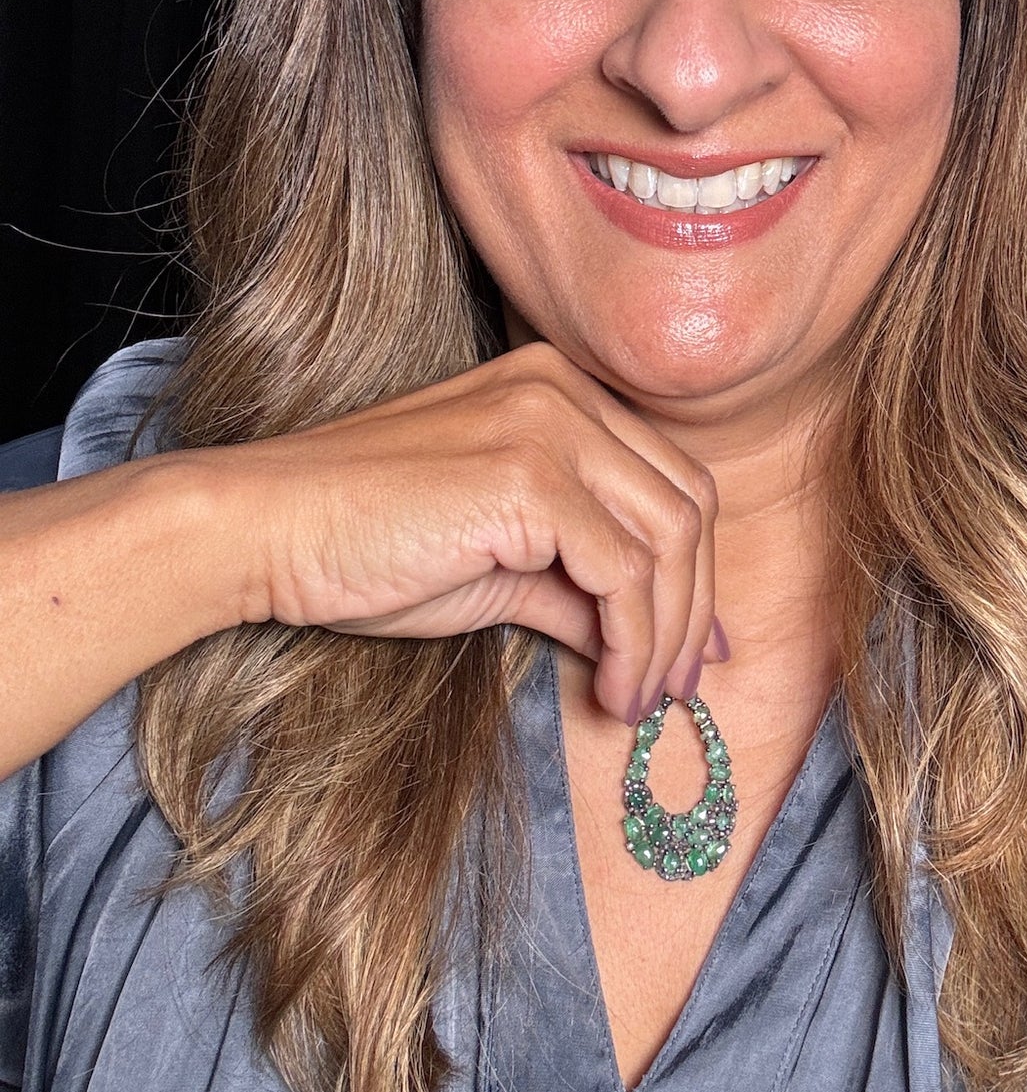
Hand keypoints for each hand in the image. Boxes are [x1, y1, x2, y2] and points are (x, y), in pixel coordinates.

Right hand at [194, 343, 722, 721]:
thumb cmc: (365, 544)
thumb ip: (578, 589)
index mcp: (560, 390)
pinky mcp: (528, 475)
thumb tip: (650, 648)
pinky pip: (623, 572)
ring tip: (637, 700)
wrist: (267, 527)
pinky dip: (633, 641)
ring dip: (667, 636)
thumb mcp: (499, 566)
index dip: (694, 574)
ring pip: (668, 540)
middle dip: (693, 609)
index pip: (670, 481)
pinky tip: (609, 688)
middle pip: (687, 505)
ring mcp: (549, 424)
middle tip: (677, 688)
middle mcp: (565, 391)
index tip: (692, 652)